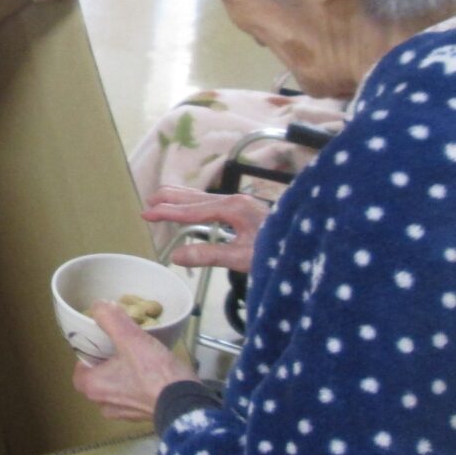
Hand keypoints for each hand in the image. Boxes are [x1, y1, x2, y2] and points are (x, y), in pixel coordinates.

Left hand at [72, 302, 197, 420]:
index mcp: (93, 387)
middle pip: (98, 378)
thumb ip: (110, 319)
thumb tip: (98, 306)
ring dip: (123, 373)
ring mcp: (125, 413)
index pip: (79, 369)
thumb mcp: (130, 338)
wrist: (186, 405)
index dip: (87, 353)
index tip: (100, 341)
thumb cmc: (153, 372)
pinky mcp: (144, 416)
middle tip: (120, 345)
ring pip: (116, 388)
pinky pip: (134, 396)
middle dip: (106, 362)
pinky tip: (152, 371)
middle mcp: (104, 404)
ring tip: (137, 355)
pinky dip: (138, 384)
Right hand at [141, 185, 269, 273]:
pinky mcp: (244, 209)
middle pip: (194, 196)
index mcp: (232, 208)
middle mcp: (234, 200)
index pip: (190, 209)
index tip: (146, 213)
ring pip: (202, 197)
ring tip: (161, 201)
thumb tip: (175, 255)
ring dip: (179, 199)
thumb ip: (208, 255)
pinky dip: (192, 203)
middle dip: (169, 199)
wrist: (310, 246)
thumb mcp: (242, 258)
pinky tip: (190, 208)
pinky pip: (210, 202)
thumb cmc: (278, 252)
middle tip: (147, 203)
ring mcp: (240, 202)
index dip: (166, 212)